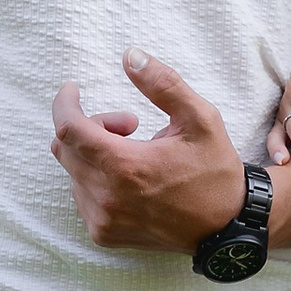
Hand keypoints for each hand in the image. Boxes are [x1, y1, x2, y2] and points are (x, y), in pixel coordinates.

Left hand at [52, 52, 249, 251]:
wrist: (226, 226)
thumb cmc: (214, 171)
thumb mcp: (200, 119)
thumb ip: (163, 84)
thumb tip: (130, 55)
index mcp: (126, 167)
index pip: (69, 129)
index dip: (64, 103)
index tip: (73, 89)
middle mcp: (107, 197)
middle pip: (66, 148)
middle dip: (91, 126)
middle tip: (130, 124)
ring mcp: (103, 220)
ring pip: (73, 171)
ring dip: (95, 154)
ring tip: (136, 152)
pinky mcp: (104, 234)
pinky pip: (81, 195)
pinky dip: (96, 178)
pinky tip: (129, 178)